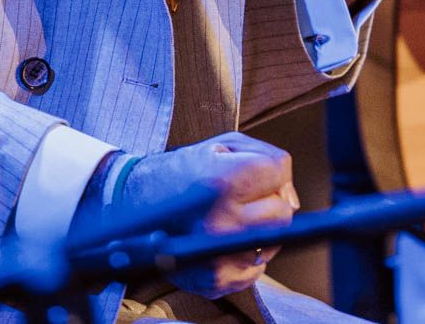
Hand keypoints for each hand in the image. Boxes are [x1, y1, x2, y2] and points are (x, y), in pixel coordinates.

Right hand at [104, 133, 299, 297]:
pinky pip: (256, 269)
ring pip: (272, 242)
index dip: (271, 169)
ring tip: (232, 217)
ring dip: (260, 229)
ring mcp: (217, 256)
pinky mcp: (215, 280)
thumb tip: (292, 198)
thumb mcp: (222, 145)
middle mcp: (221, 222)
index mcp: (222, 182)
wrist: (132, 207)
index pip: (279, 171)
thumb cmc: (183, 172)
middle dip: (270, 200)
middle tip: (245, 197)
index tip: (252, 172)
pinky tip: (225, 240)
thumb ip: (266, 158)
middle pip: (282, 213)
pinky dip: (247, 254)